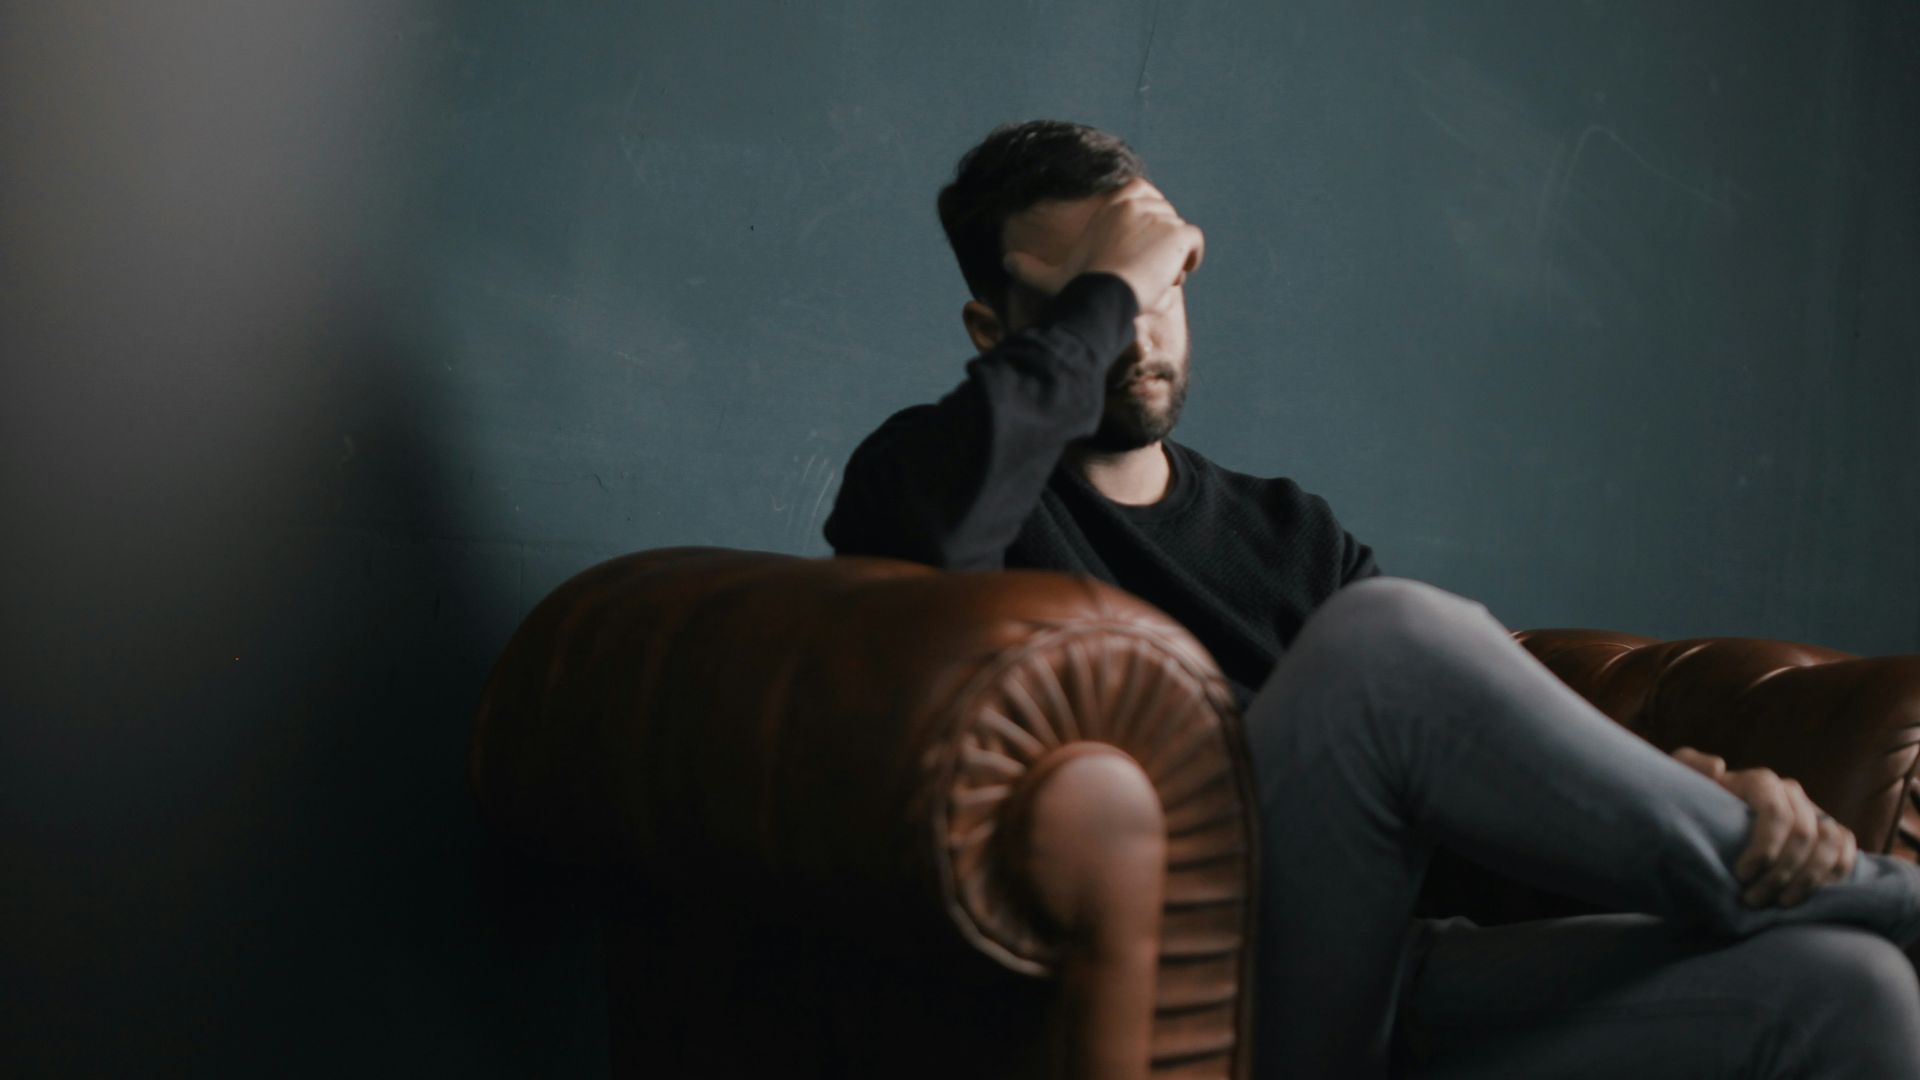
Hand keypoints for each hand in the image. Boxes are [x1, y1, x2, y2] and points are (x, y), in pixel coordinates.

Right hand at [1001, 177, 1204, 313]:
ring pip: (1177, 235)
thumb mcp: (1051, 276)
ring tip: (1153, 280)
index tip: (1134, 253)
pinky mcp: (1179, 233)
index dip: (1142, 228)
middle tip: (1142, 273)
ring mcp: (1161, 215)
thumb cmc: (1078, 286)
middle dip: (1158, 244)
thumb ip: (1029, 268)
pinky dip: (1190, 259)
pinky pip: (1194, 243)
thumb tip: (1005, 262)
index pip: (1144, 202)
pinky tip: (1173, 276)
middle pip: (1163, 219)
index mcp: (1115, 201)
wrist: (1103, 295)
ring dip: (1171, 257)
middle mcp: (1139, 200)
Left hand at [1672, 746, 1856, 907]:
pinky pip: (1847, 848)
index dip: (1764, 847)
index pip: (1776, 812)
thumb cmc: (1695, 804)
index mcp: (1760, 782)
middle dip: (1781, 872)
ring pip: (1829, 843)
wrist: (1710, 821)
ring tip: (1781, 903)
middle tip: (1753, 899)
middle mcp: (1792, 794)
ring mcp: (1813, 812)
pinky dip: (1836, 872)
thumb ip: (1689, 766)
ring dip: (1809, 878)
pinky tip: (1812, 894)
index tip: (1741, 875)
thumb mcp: (1681, 781)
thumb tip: (1718, 767)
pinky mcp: (1829, 832)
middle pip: (1802, 833)